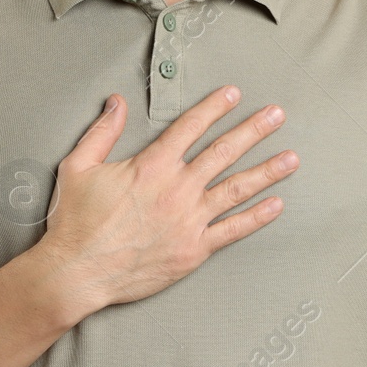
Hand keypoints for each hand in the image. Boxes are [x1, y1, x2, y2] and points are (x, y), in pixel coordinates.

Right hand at [37, 85, 297, 315]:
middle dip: (254, 130)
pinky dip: (256, 217)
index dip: (214, 107)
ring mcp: (189, 220)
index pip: (190, 127)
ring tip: (291, 159)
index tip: (233, 94)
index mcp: (152, 166)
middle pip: (224, 151)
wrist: (78, 272)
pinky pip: (233, 230)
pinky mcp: (193, 249)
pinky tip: (276, 205)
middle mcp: (177, 188)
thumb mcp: (79, 166)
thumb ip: (102, 132)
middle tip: (277, 115)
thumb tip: (117, 102)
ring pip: (237, 189)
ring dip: (267, 172)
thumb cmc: (75, 222)